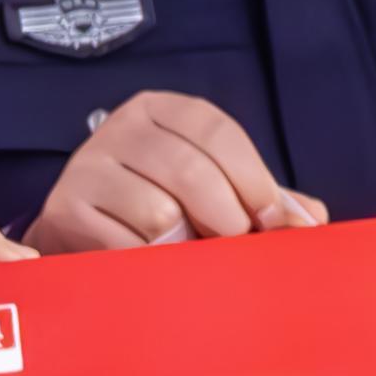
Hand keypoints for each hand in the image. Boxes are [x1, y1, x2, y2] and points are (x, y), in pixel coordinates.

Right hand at [30, 92, 321, 252]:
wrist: (84, 231)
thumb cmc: (161, 205)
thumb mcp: (212, 188)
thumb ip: (263, 198)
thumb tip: (310, 221)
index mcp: (162, 109)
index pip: (216, 130)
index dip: (253, 178)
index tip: (274, 220)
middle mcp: (120, 127)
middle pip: (190, 170)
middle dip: (226, 217)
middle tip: (234, 246)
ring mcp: (86, 166)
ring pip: (159, 214)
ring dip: (185, 247)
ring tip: (186, 255)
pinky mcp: (65, 210)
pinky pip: (125, 246)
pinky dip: (150, 265)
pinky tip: (152, 266)